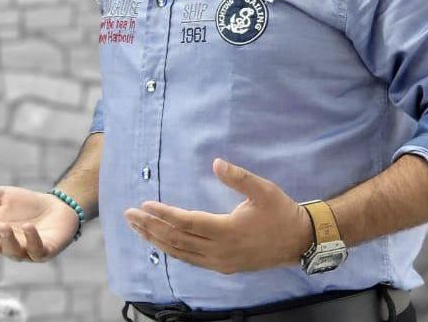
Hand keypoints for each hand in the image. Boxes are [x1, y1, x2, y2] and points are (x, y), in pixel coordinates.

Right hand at [0, 182, 79, 262]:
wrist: (59, 206)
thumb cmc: (29, 204)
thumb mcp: (3, 195)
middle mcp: (9, 246)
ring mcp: (27, 251)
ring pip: (13, 252)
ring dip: (7, 241)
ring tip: (3, 226)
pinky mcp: (45, 251)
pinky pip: (37, 250)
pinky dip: (32, 240)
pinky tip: (29, 227)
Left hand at [124, 159, 313, 273]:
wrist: (298, 241)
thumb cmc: (281, 212)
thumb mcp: (263, 189)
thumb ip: (238, 177)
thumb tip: (216, 162)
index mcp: (226, 230)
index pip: (185, 222)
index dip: (163, 214)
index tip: (144, 205)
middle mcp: (218, 250)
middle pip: (176, 240)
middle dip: (150, 227)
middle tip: (128, 215)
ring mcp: (220, 262)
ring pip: (180, 253)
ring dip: (156, 240)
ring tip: (138, 229)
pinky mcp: (223, 266)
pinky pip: (190, 260)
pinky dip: (172, 250)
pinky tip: (162, 243)